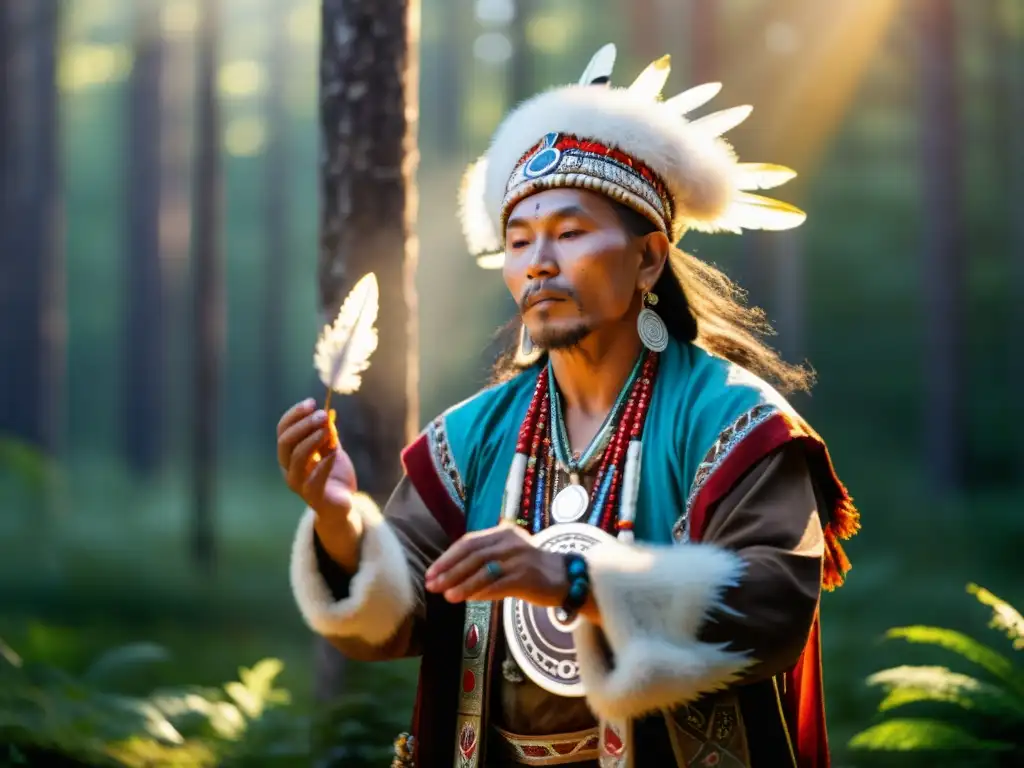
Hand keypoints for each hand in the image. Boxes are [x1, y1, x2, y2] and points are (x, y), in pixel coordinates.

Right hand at [277, 399, 360, 566]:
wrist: (342, 505)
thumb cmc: (333, 475)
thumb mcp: (331, 449)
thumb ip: (328, 433)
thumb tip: (328, 413)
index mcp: (289, 455)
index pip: (283, 431)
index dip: (294, 415)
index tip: (311, 402)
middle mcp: (288, 469)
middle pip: (285, 443)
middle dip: (303, 425)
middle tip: (321, 414)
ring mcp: (298, 484)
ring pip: (296, 460)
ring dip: (311, 440)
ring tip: (328, 430)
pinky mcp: (313, 497)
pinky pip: (314, 480)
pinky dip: (324, 464)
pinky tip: (335, 452)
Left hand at [424, 523, 568, 605]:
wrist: (565, 578)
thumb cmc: (529, 568)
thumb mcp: (506, 555)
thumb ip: (482, 559)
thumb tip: (448, 574)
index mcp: (502, 532)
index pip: (468, 542)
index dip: (447, 558)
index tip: (431, 573)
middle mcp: (510, 542)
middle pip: (473, 556)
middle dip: (449, 571)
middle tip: (432, 585)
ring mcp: (519, 558)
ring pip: (484, 571)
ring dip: (462, 584)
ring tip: (447, 596)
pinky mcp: (527, 577)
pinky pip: (498, 585)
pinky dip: (481, 592)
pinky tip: (469, 599)